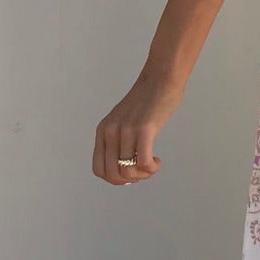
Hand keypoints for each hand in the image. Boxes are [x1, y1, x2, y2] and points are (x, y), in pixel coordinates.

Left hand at [92, 71, 183, 185]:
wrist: (160, 79)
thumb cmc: (146, 101)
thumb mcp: (122, 121)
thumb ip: (118, 141)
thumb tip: (125, 168)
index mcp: (103, 131)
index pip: (99, 170)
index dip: (115, 179)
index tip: (130, 172)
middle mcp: (111, 132)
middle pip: (113, 175)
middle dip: (130, 180)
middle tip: (144, 171)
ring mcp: (126, 131)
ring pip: (128, 171)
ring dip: (143, 175)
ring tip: (152, 165)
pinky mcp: (144, 129)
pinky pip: (143, 162)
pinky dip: (151, 168)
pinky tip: (157, 161)